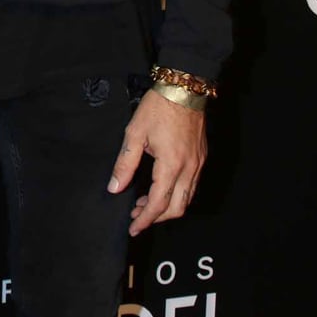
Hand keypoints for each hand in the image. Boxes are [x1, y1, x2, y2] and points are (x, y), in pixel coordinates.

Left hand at [108, 90, 207, 236]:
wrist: (184, 88)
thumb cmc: (159, 107)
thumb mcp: (134, 134)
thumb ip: (125, 164)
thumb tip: (115, 187)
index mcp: (171, 165)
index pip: (158, 203)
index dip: (145, 220)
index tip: (133, 228)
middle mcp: (189, 168)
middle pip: (177, 208)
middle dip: (157, 218)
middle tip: (137, 216)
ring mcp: (198, 164)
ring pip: (187, 199)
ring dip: (167, 207)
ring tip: (145, 202)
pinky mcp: (201, 158)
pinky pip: (192, 186)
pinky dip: (177, 194)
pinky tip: (161, 187)